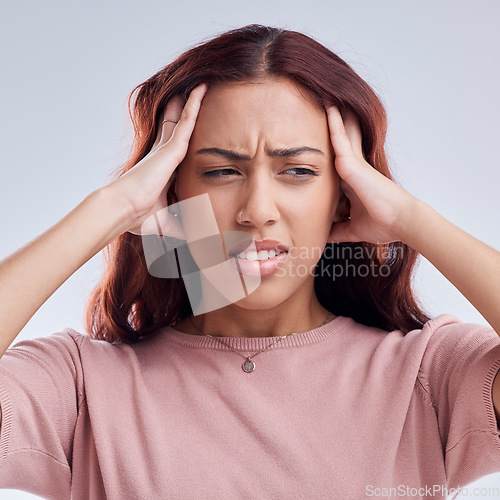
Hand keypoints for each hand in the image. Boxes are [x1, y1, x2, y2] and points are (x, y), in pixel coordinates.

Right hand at [106, 83, 207, 237]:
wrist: (122, 210)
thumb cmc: (137, 218)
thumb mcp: (167, 223)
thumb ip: (181, 228)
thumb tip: (194, 244)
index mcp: (161, 172)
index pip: (172, 148)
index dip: (178, 135)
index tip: (183, 127)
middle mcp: (162, 157)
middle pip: (175, 128)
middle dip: (181, 112)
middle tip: (189, 96)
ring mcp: (166, 152)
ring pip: (182, 121)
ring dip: (191, 103)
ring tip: (201, 85)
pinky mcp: (170, 149)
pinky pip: (187, 122)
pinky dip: (194, 105)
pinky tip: (202, 89)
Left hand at [326, 105, 418, 243]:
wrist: (401, 222)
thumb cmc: (383, 223)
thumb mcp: (352, 228)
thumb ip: (337, 230)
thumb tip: (323, 237)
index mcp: (352, 181)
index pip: (337, 159)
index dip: (329, 146)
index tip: (316, 136)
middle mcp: (353, 168)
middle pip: (342, 140)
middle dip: (334, 124)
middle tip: (321, 103)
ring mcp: (354, 164)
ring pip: (341, 134)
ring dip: (332, 116)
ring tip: (321, 94)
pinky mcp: (353, 164)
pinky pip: (340, 139)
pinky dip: (333, 123)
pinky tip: (327, 106)